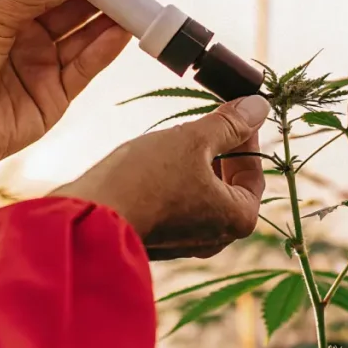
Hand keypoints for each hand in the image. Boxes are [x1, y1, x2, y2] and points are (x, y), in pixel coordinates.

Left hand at [0, 0, 131, 176]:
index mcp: (3, 14)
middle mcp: (25, 39)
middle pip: (69, 11)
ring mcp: (41, 68)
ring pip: (83, 39)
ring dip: (106, 21)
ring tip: (130, 4)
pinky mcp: (54, 97)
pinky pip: (85, 68)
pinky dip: (104, 50)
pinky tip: (119, 31)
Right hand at [52, 95, 271, 259]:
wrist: (89, 216)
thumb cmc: (146, 180)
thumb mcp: (192, 140)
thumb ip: (229, 124)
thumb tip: (258, 106)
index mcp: (237, 219)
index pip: (254, 172)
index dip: (246, 135)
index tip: (234, 110)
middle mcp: (216, 237)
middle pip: (230, 184)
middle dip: (220, 149)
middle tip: (208, 118)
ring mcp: (185, 241)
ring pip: (202, 191)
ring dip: (195, 161)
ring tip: (179, 136)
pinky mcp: (158, 237)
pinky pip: (177, 202)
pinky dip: (174, 178)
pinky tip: (157, 158)